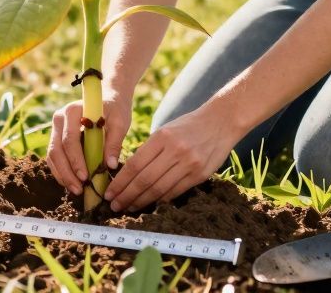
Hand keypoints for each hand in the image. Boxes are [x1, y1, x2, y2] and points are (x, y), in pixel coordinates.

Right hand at [46, 96, 131, 196]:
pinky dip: (62, 171)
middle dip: (66, 172)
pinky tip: (72, 182)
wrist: (109, 98)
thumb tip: (110, 166)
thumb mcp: (120, 122)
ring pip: (52, 156)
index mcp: (72, 111)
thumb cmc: (115, 109)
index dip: (75, 161)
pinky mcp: (57, 137)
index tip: (85, 177)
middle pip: (56, 150)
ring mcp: (56, 127)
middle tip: (79, 190)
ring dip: (63, 175)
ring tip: (77, 190)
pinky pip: (54, 157)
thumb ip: (114, 142)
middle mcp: (59, 118)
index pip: (69, 140)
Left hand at [104, 107, 237, 212]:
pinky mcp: (200, 174)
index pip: (134, 165)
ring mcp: (189, 164)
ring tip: (130, 207)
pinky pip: (176, 191)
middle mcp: (174, 151)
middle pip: (144, 180)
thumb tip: (130, 173)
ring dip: (142, 201)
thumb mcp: (165, 130)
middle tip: (115, 205)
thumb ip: (150, 150)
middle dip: (127, 195)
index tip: (109, 193)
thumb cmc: (188, 126)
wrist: (221, 122)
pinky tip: (151, 203)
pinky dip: (161, 200)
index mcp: (162, 137)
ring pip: (159, 189)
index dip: (120, 182)